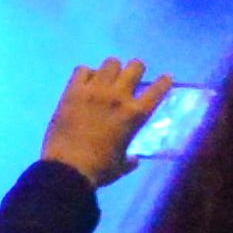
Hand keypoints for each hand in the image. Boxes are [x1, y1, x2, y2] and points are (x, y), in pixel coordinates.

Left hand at [40, 61, 178, 188]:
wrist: (67, 168)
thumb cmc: (99, 170)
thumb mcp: (121, 166)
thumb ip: (130, 160)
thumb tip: (133, 160)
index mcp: (135, 115)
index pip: (158, 89)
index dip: (164, 81)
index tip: (165, 78)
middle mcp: (118, 96)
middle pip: (135, 66)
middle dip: (136, 70)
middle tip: (130, 78)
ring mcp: (95, 91)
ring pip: (110, 63)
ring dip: (112, 70)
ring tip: (106, 80)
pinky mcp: (73, 91)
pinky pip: (82, 69)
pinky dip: (86, 74)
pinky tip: (85, 83)